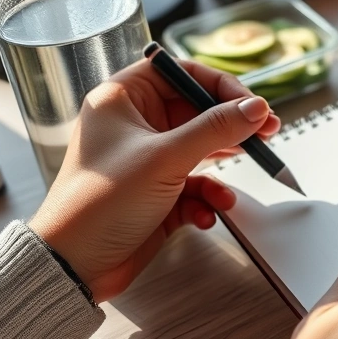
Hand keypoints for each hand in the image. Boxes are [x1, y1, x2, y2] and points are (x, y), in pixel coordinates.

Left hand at [28, 59, 279, 301]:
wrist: (73, 266)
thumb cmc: (100, 203)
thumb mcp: (166, 158)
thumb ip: (215, 129)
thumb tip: (255, 107)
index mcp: (122, 99)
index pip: (179, 72)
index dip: (218, 84)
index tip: (250, 102)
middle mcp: (133, 124)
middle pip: (196, 111)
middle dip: (231, 127)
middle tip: (265, 133)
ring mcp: (145, 159)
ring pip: (200, 150)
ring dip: (221, 167)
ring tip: (242, 175)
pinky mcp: (155, 192)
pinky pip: (193, 185)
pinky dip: (206, 197)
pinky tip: (208, 211)